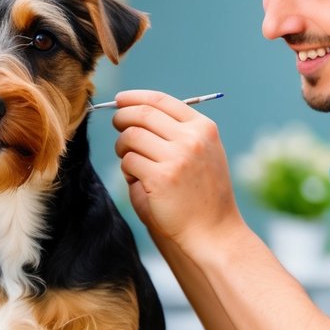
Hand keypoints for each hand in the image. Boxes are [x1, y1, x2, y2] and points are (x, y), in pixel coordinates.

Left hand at [111, 89, 243, 254]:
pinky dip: (127, 170)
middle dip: (122, 118)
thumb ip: (176, 132)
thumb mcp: (202, 153)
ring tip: (132, 162)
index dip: (135, 97)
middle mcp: (192, 139)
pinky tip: (138, 180)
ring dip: (123, 147)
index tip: (120, 100)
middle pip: (141, 114)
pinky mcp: (160, 178)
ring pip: (131, 137)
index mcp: (203, 128)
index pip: (161, 100)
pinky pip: (128, 162)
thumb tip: (133, 111)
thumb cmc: (202, 194)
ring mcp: (177, 157)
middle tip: (116, 126)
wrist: (213, 231)